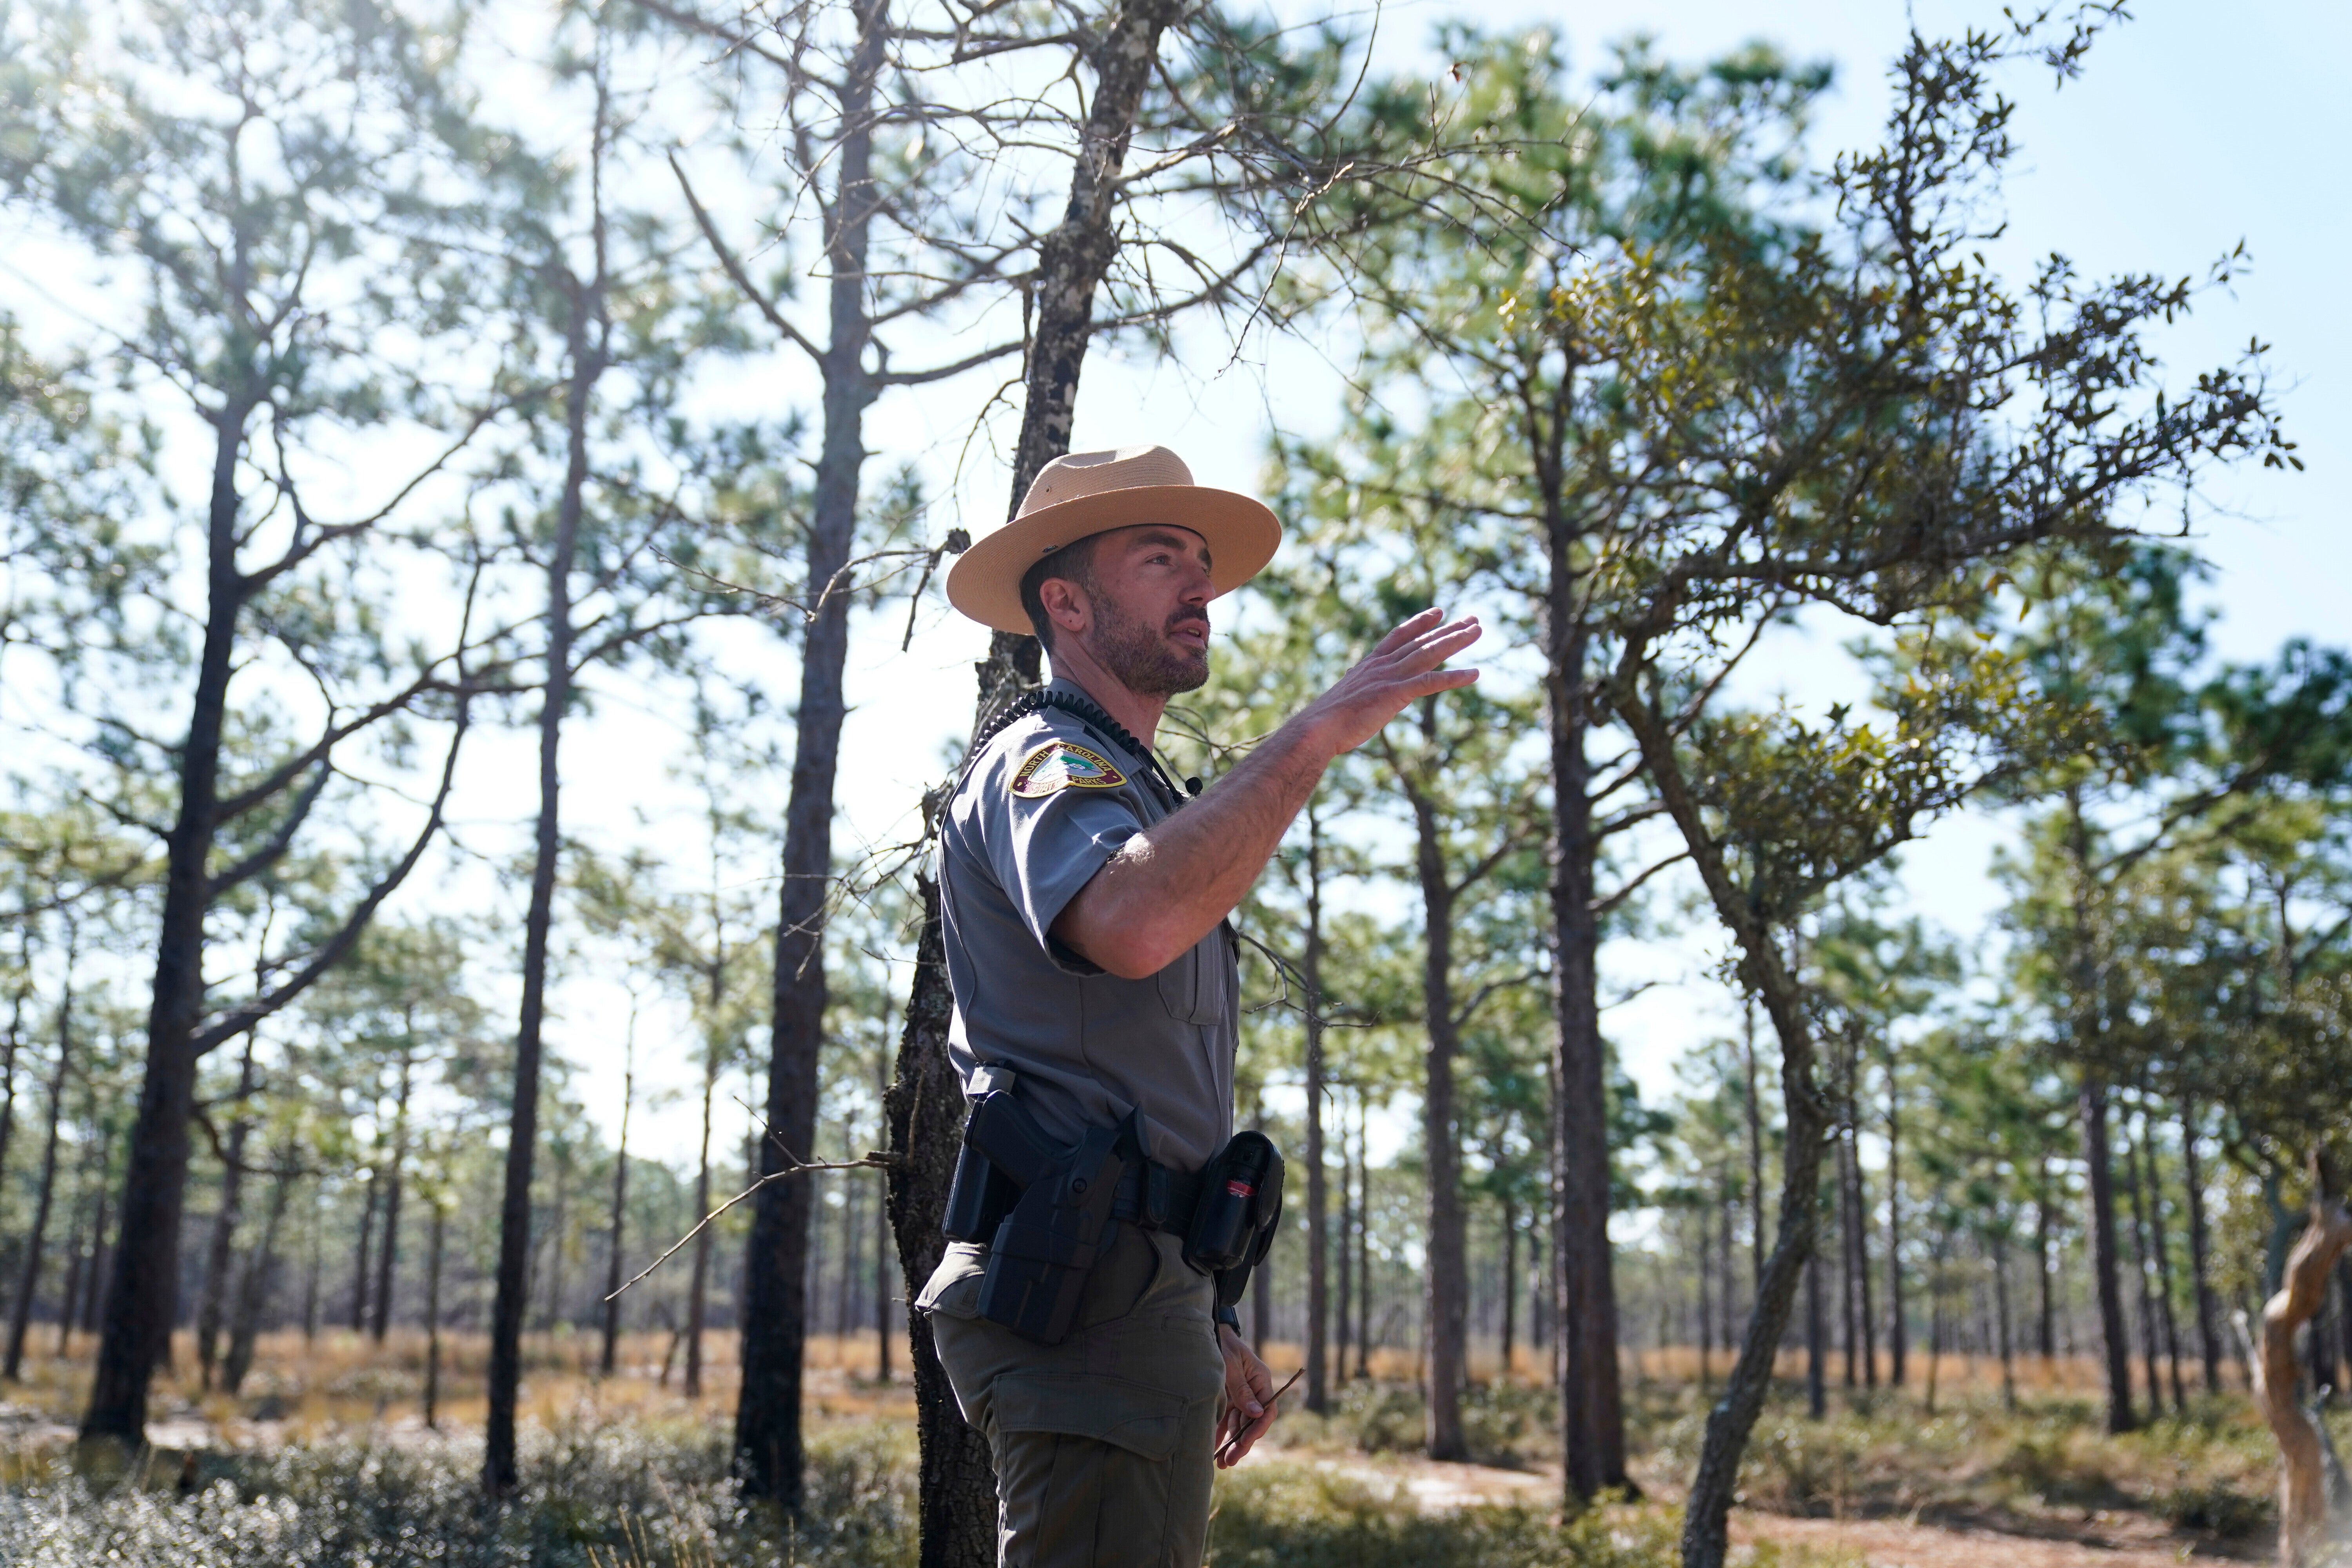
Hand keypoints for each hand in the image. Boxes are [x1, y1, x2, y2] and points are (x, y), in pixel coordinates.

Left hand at [1214, 1324, 1277, 1467]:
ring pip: (1239, 1425)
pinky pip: (1226, 1420)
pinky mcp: (1227, 1398)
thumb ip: (1241, 1389)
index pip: (1267, 1410)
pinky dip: (1220, 1434)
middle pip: (1252, 1422)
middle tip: (1229, 1461)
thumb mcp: (1230, 1364)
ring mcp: (1240, 1395)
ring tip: (1221, 1463)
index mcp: (1261, 1379)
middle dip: (1242, 1443)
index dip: (1258, 1429)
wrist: (1206, 1330)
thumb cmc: (1221, 1343)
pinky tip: (1213, 1449)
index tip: (1245, 1443)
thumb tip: (1256, 1414)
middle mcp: (1253, 1390)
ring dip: (1231, 1444)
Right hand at [1293, 607, 1481, 757]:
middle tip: (1473, 619)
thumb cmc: (1327, 722)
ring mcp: (1390, 677)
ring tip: (1478, 630)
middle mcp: (1382, 665)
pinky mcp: (1396, 693)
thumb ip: (1358, 691)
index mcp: (1370, 665)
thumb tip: (1357, 690)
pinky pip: (1432, 682)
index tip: (1438, 612)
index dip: (1420, 623)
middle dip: (1448, 628)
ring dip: (1456, 640)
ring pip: (1429, 653)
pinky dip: (1455, 677)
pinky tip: (1475, 674)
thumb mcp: (1346, 700)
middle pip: (1421, 641)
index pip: (1399, 636)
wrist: (1318, 729)